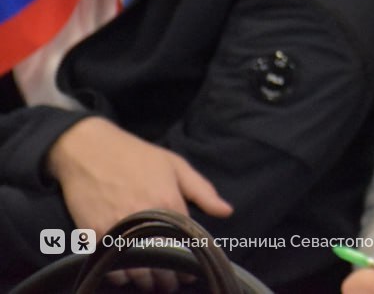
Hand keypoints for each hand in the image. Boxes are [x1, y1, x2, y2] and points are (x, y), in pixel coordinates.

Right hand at [47, 117, 232, 291]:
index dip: (189, 264)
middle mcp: (145, 218)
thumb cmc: (137, 156)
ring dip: (145, 282)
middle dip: (168, 279)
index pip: (185, 245)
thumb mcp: (176, 165)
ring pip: (136, 270)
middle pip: (161, 262)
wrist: (89, 149)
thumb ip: (202, 191)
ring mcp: (117, 228)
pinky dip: (119, 275)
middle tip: (170, 284)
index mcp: (168, 202)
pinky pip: (110, 266)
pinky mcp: (93, 234)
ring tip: (151, 284)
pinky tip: (127, 275)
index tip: (190, 274)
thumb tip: (227, 211)